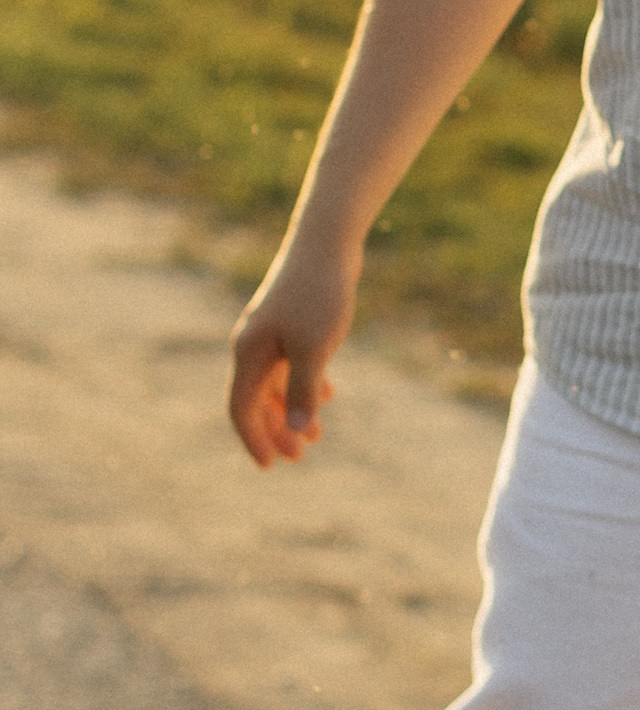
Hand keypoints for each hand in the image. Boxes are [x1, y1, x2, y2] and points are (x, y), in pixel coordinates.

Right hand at [227, 233, 360, 468]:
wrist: (327, 243)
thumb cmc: (320, 295)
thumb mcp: (316, 348)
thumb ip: (304, 390)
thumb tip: (297, 431)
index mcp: (249, 355)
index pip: (241, 408)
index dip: (254, 439)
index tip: (271, 466)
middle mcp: (253, 346)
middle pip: (257, 400)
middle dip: (276, 430)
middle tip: (299, 457)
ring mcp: (272, 333)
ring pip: (276, 382)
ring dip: (293, 409)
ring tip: (317, 435)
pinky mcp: (291, 322)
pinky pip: (291, 364)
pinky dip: (305, 383)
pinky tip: (328, 393)